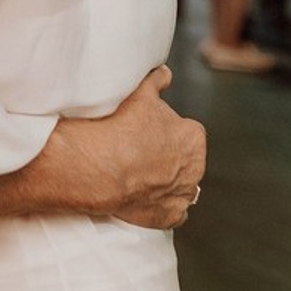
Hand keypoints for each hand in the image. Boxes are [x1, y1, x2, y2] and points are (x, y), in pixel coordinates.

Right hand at [47, 66, 206, 229]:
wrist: (95, 166)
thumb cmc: (116, 126)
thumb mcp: (138, 92)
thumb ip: (156, 81)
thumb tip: (164, 73)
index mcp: (192, 137)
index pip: (185, 131)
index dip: (163, 129)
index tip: (144, 129)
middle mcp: (195, 168)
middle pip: (183, 159)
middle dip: (165, 155)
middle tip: (136, 149)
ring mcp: (182, 196)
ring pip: (178, 186)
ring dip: (163, 181)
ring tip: (134, 173)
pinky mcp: (169, 217)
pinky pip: (170, 210)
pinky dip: (158, 204)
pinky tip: (139, 195)